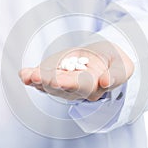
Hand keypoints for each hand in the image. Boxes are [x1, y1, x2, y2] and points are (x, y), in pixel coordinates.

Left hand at [19, 42, 133, 101]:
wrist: (105, 59)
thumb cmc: (114, 62)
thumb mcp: (123, 67)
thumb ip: (116, 75)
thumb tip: (105, 82)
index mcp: (94, 86)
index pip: (81, 87)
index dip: (70, 84)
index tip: (60, 81)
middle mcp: (76, 89)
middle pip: (61, 88)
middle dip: (49, 82)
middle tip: (37, 77)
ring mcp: (63, 84)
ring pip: (49, 85)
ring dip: (37, 81)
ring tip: (27, 75)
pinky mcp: (55, 77)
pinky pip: (42, 79)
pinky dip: (32, 77)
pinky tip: (24, 74)